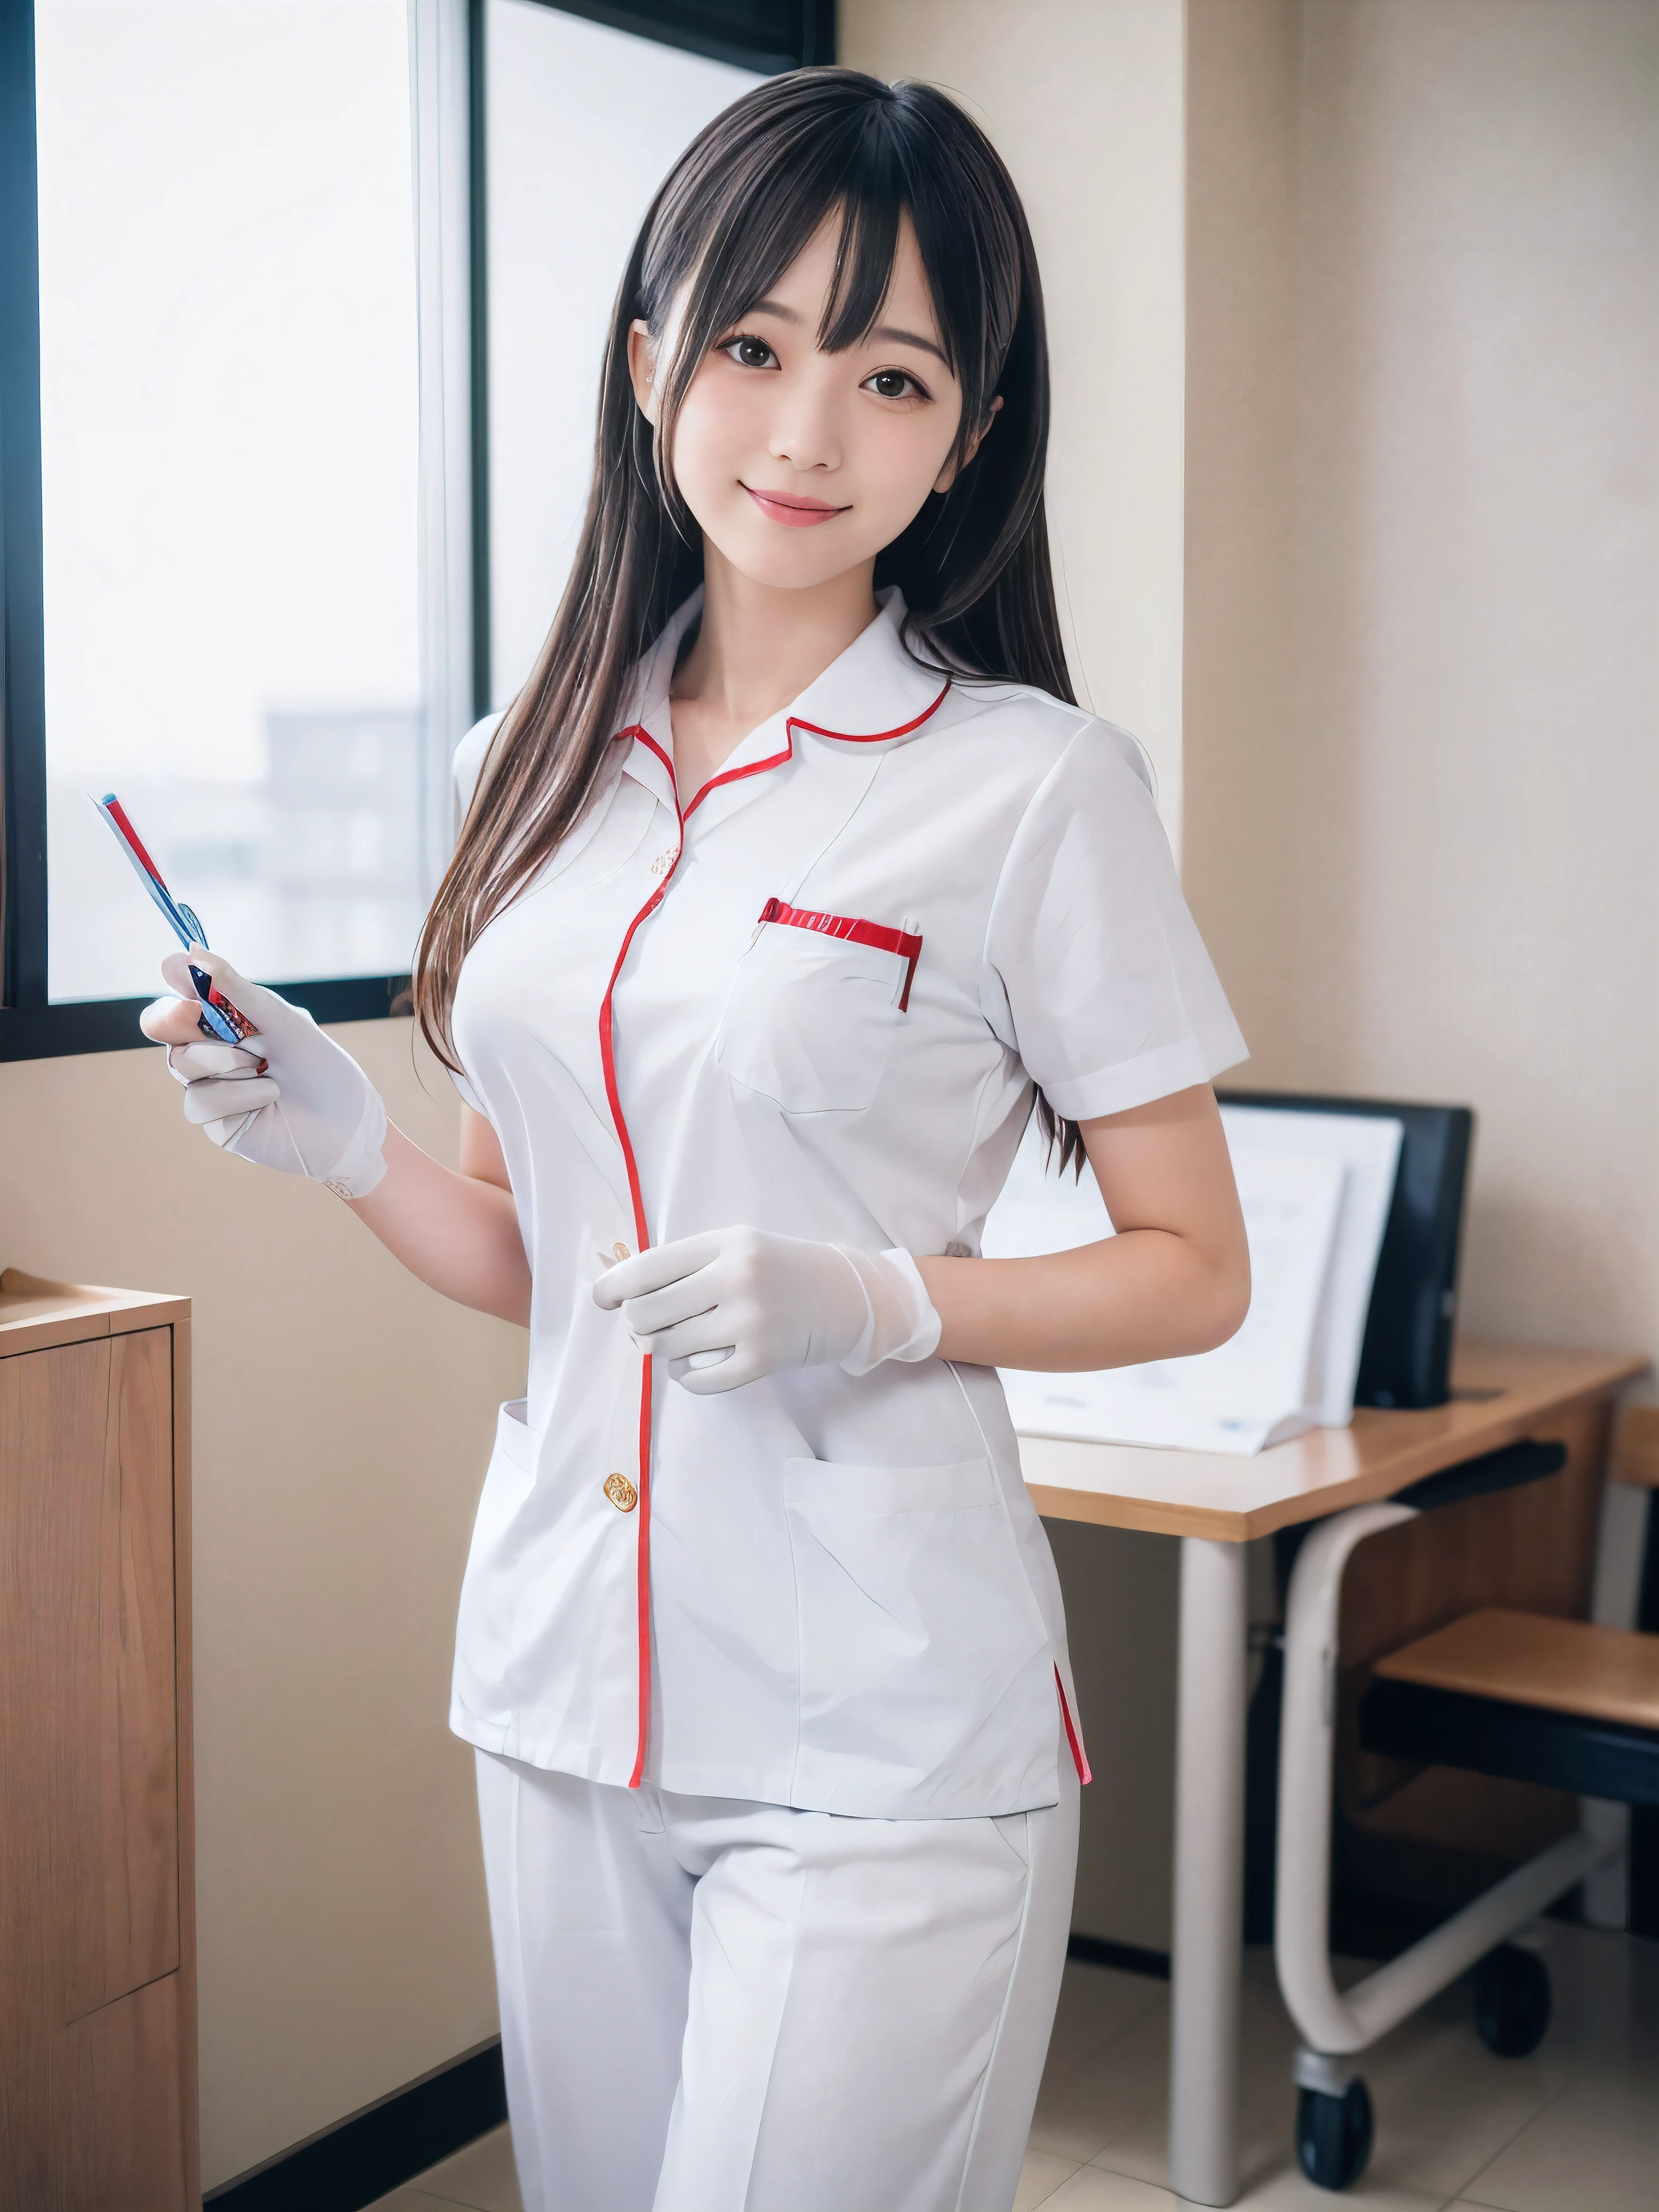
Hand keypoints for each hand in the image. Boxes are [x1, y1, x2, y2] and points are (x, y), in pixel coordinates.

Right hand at [140, 949, 387, 1197]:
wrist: (347, 1125)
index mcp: (230, 1020)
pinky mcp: (215, 1120)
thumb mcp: (283, 1022)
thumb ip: (238, 991)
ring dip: (224, 1061)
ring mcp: (212, 1084)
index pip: (184, 995)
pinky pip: (201, 1101)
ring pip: (182, 1063)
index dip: (176, 981)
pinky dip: (238, 1095)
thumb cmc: (323, 1068)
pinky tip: (268, 1096)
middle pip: (163, 1026)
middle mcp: (214, 1049)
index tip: (179, 971)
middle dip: (175, 1019)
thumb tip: (194, 951)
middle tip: (192, 1014)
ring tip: (262, 1068)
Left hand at [592, 1226, 940, 1394]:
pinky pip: (699, 1380)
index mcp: (725, 1243)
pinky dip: (689, 1378)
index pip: (648, 1267)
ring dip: (663, 1352)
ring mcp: (750, 1320)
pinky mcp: (763, 1358)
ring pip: (668, 1348)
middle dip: (638, 1325)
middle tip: (650, 1328)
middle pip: (648, 1313)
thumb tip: (621, 1293)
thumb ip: (687, 1264)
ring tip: (680, 1345)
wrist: (850, 1295)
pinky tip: (698, 1366)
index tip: (601, 1298)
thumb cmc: (783, 1270)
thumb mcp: (738, 1247)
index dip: (614, 1286)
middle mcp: (735, 1277)